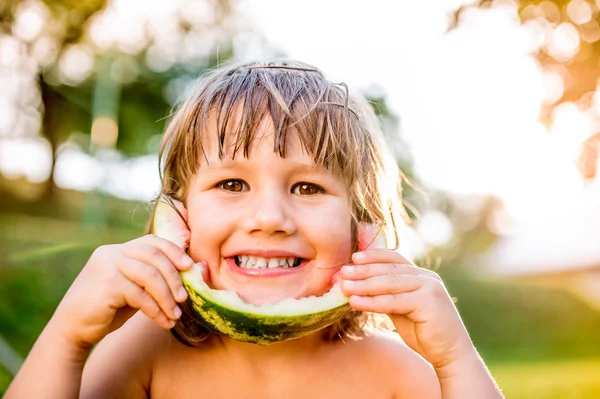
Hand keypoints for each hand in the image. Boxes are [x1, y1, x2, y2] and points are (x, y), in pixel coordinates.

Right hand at [52, 200, 193, 348]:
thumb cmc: (106, 310)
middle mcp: (111, 253)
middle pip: (154, 256)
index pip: (152, 241)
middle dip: (174, 277)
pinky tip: (163, 322)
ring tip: (176, 314)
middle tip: (184, 298)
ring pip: (150, 276)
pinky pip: (141, 296)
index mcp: (117, 250)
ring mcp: (107, 266)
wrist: (71, 330)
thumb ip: (150, 278)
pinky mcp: (106, 284)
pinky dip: (156, 310)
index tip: (190, 266)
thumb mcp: (131, 289)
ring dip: (167, 297)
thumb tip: (186, 275)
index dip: (174, 251)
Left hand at [340, 224, 473, 369]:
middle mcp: (427, 278)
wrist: (450, 355)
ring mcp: (430, 288)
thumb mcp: (401, 309)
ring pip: (390, 283)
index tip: (353, 257)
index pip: (394, 258)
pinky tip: (355, 302)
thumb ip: (386, 295)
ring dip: (364, 285)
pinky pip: (394, 301)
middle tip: (342, 272)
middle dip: (363, 270)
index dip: (373, 256)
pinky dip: (372, 301)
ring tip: (344, 286)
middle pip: (389, 269)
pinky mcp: (430, 303)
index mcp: (422, 275)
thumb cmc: (424, 333)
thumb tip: (357, 285)